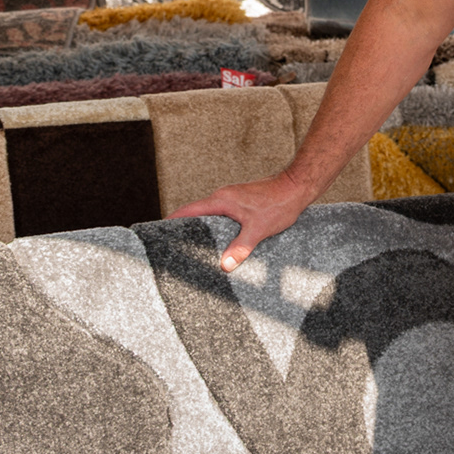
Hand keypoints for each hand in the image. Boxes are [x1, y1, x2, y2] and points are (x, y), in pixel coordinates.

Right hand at [168, 172, 309, 270]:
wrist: (296, 187)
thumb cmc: (278, 204)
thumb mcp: (258, 229)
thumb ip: (241, 247)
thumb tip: (224, 265)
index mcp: (221, 200)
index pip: (188, 210)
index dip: (171, 221)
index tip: (157, 232)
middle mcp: (223, 196)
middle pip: (195, 213)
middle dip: (183, 228)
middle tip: (171, 246)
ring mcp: (232, 198)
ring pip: (209, 214)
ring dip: (199, 228)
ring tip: (191, 247)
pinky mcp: (241, 202)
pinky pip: (220, 215)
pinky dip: (213, 226)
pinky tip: (217, 240)